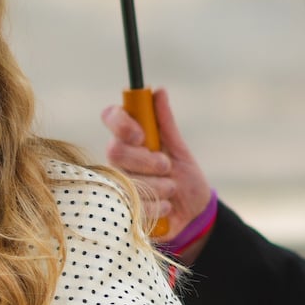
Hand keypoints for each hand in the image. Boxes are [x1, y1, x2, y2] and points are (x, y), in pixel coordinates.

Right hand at [101, 88, 212, 237]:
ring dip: (158, 186)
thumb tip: (159, 91)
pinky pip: (134, 206)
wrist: (194, 213)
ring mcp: (117, 184)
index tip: (141, 135)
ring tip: (172, 189)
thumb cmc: (184, 177)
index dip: (122, 123)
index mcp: (129, 139)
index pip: (111, 116)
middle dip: (146, 160)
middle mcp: (118, 159)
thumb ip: (165, 123)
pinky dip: (157, 207)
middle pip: (115, 150)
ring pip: (126, 179)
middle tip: (166, 166)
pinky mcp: (122, 210)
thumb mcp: (179, 149)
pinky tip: (166, 207)